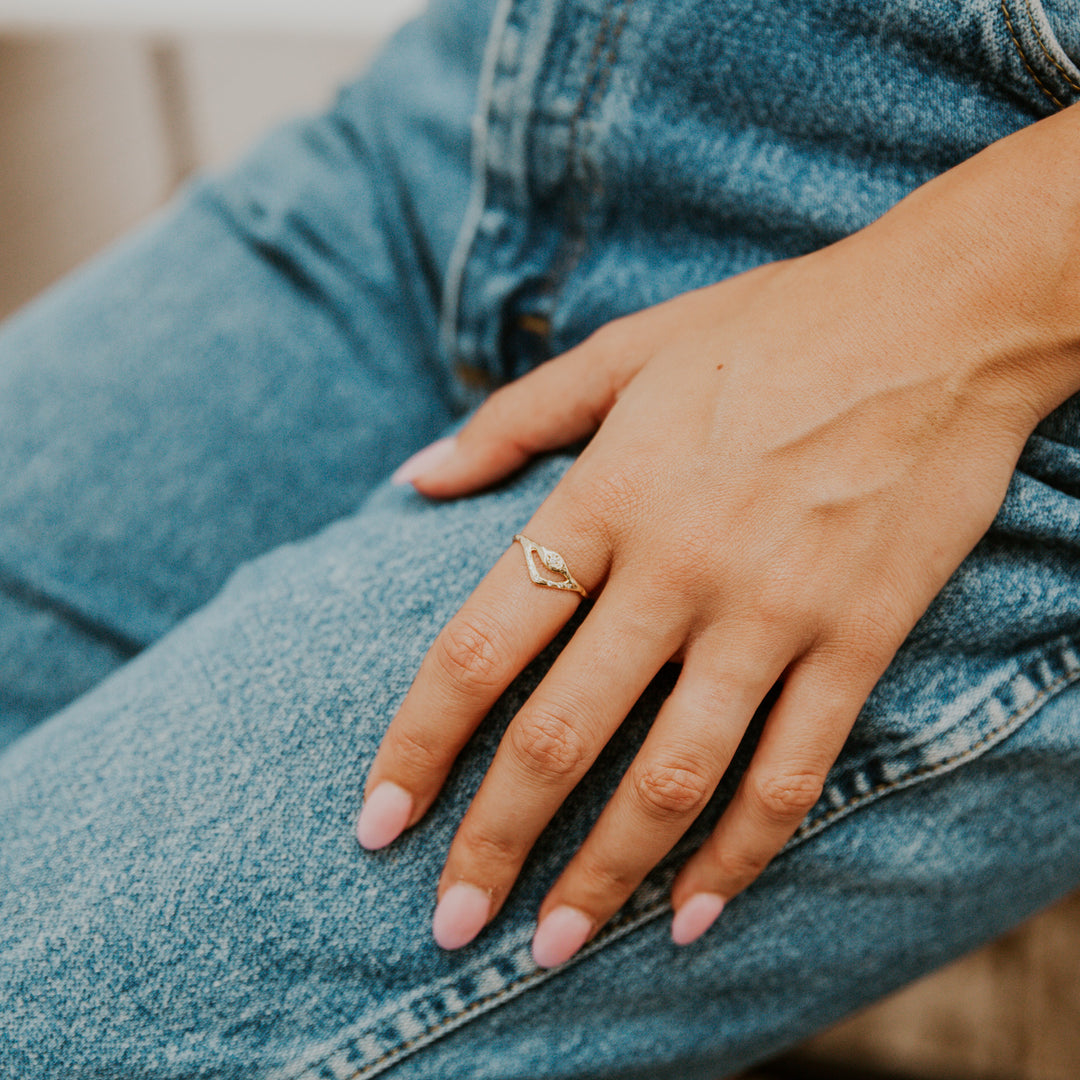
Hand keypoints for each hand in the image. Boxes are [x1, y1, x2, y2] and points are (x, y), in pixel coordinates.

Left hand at [356, 200, 1048, 966]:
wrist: (939, 320)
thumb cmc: (769, 329)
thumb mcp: (625, 350)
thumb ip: (512, 420)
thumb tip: (414, 476)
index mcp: (604, 497)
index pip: (479, 648)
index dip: (418, 746)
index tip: (378, 824)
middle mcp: (676, 569)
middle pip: (560, 737)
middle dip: (494, 845)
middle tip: (451, 928)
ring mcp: (771, 613)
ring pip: (672, 780)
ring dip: (605, 878)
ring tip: (554, 947)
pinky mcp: (856, 641)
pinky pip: (790, 773)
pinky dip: (740, 857)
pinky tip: (692, 913)